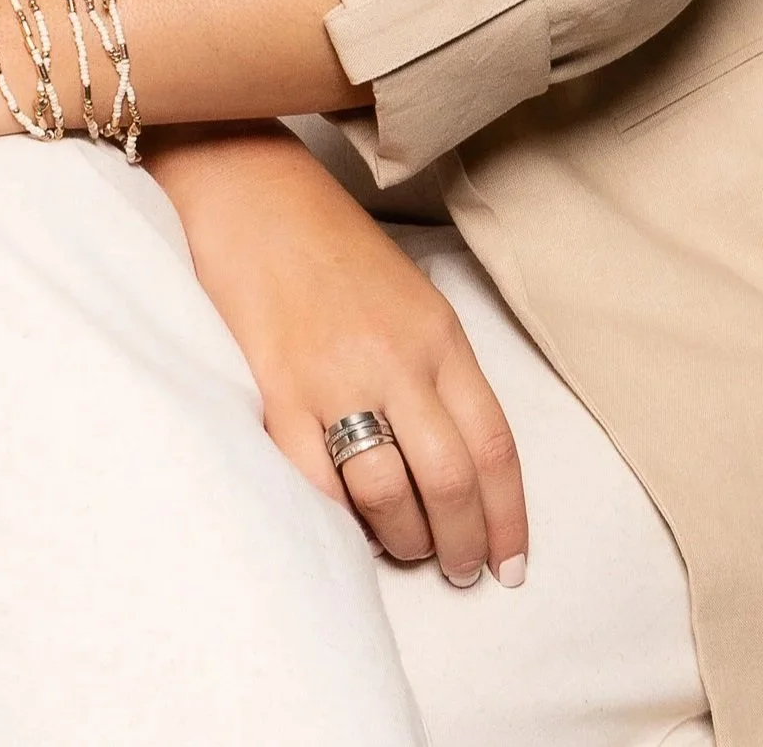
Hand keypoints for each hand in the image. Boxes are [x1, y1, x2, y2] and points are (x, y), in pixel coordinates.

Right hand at [149, 125, 527, 587]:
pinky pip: (317, 484)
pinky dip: (338, 519)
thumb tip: (453, 463)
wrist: (251, 192)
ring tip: (403, 548)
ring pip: (389, 493)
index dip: (509, 516)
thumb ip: (434, 370)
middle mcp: (397, 358)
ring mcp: (335, 377)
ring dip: (403, 540)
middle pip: (452, 480)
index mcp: (439, 333)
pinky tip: (346, 523)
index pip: (495, 444)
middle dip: (463, 543)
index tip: (510, 562)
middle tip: (460, 570)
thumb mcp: (409, 296)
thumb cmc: (330, 245)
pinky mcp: (277, 392)